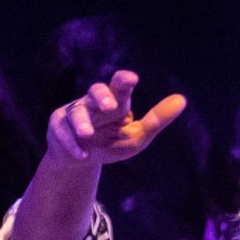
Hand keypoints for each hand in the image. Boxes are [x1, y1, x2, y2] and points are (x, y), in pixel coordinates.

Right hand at [44, 70, 186, 168]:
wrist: (79, 159)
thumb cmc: (110, 143)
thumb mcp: (136, 136)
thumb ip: (156, 120)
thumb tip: (182, 100)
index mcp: (115, 101)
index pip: (119, 85)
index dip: (124, 80)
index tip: (131, 80)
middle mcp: (93, 102)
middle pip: (96, 91)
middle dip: (102, 97)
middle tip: (110, 106)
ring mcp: (73, 113)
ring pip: (75, 113)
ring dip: (82, 124)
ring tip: (87, 134)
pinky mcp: (57, 127)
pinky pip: (63, 134)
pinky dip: (72, 145)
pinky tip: (82, 155)